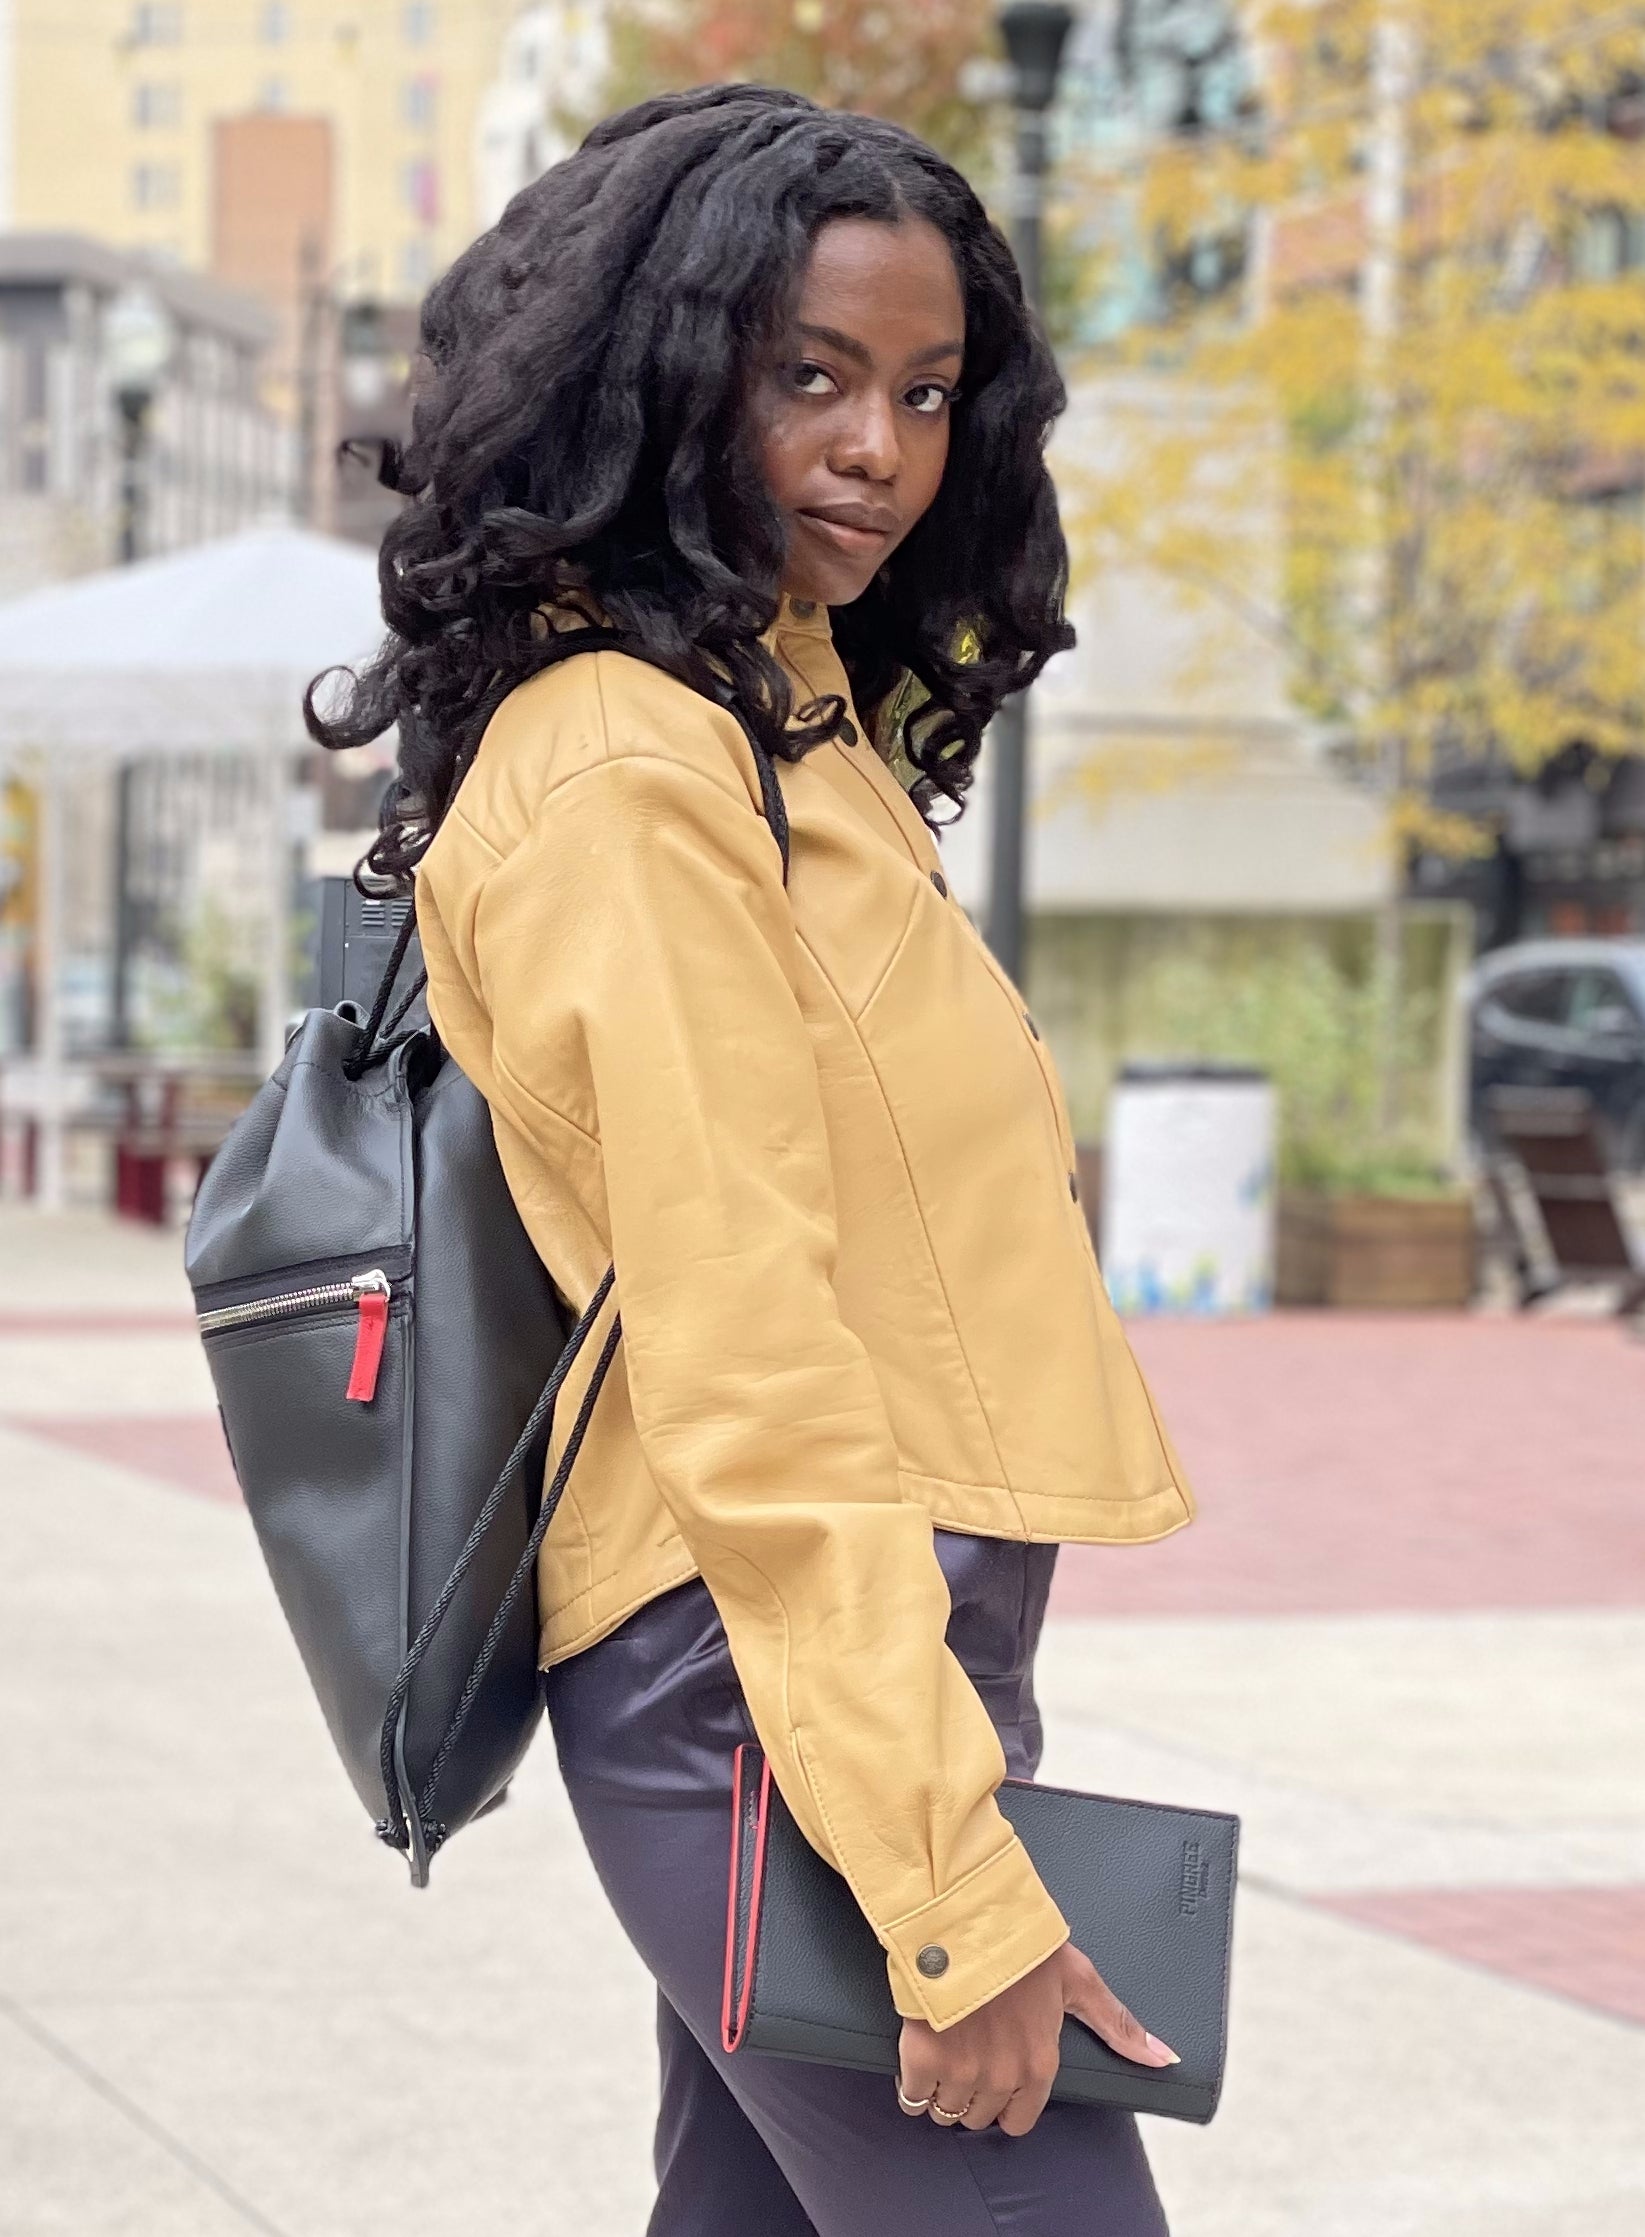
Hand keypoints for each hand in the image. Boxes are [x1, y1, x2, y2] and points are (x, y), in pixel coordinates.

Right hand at [897, 1942, 1177, 2137]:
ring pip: (946, 2112)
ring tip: (943, 2057)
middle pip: (980, 2117)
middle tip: (968, 2059)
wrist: (963, 1916)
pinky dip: (912, 2084)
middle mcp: (1003, 2076)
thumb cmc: (1021, 1943)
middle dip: (973, 2096)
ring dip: (942, 2093)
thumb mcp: (1077, 1979)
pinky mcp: (922, 2057)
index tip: (997, 2078)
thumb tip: (1165, 2059)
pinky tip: (918, 2061)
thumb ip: (1116, 2023)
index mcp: (1040, 2062)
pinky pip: (913, 2097)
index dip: (1007, 2104)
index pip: (1020, 2120)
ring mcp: (961, 2070)